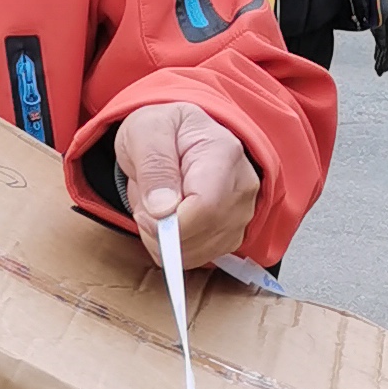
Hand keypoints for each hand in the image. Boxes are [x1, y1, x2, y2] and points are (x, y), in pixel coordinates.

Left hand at [112, 103, 260, 274]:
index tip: (145, 212)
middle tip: (145, 204)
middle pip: (203, 234)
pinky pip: (196, 258)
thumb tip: (163, 211)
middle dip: (160, 231)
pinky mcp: (232, 233)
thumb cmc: (163, 130)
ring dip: (163, 239)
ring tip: (159, 205)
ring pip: (197, 253)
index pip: (206, 207)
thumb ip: (153, 166)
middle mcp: (242, 186)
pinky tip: (169, 220)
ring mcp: (242, 213)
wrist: (177, 136)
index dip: (169, 223)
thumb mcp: (145, 132)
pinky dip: (172, 247)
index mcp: (224, 153)